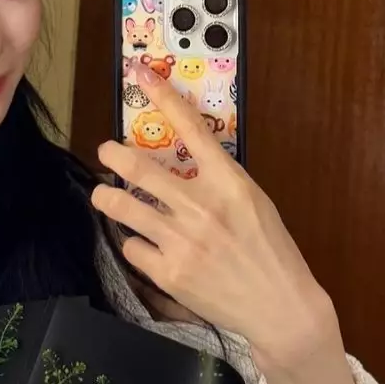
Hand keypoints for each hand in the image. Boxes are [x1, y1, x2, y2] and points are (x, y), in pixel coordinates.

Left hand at [92, 68, 338, 373]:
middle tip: (105, 150)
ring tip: (105, 195)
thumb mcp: (254, 202)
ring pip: (121, 206)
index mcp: (230, 183)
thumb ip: (219, 179)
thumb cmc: (270, 251)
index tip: (142, 75)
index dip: (163, 98)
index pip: (192, 129)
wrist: (279, 307)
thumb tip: (183, 160)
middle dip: (112, 154)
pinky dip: (134, 242)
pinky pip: (131, 246)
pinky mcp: (168, 273)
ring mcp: (182, 241)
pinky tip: (144, 244)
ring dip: (106, 196)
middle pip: (138, 168)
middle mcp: (201, 207)